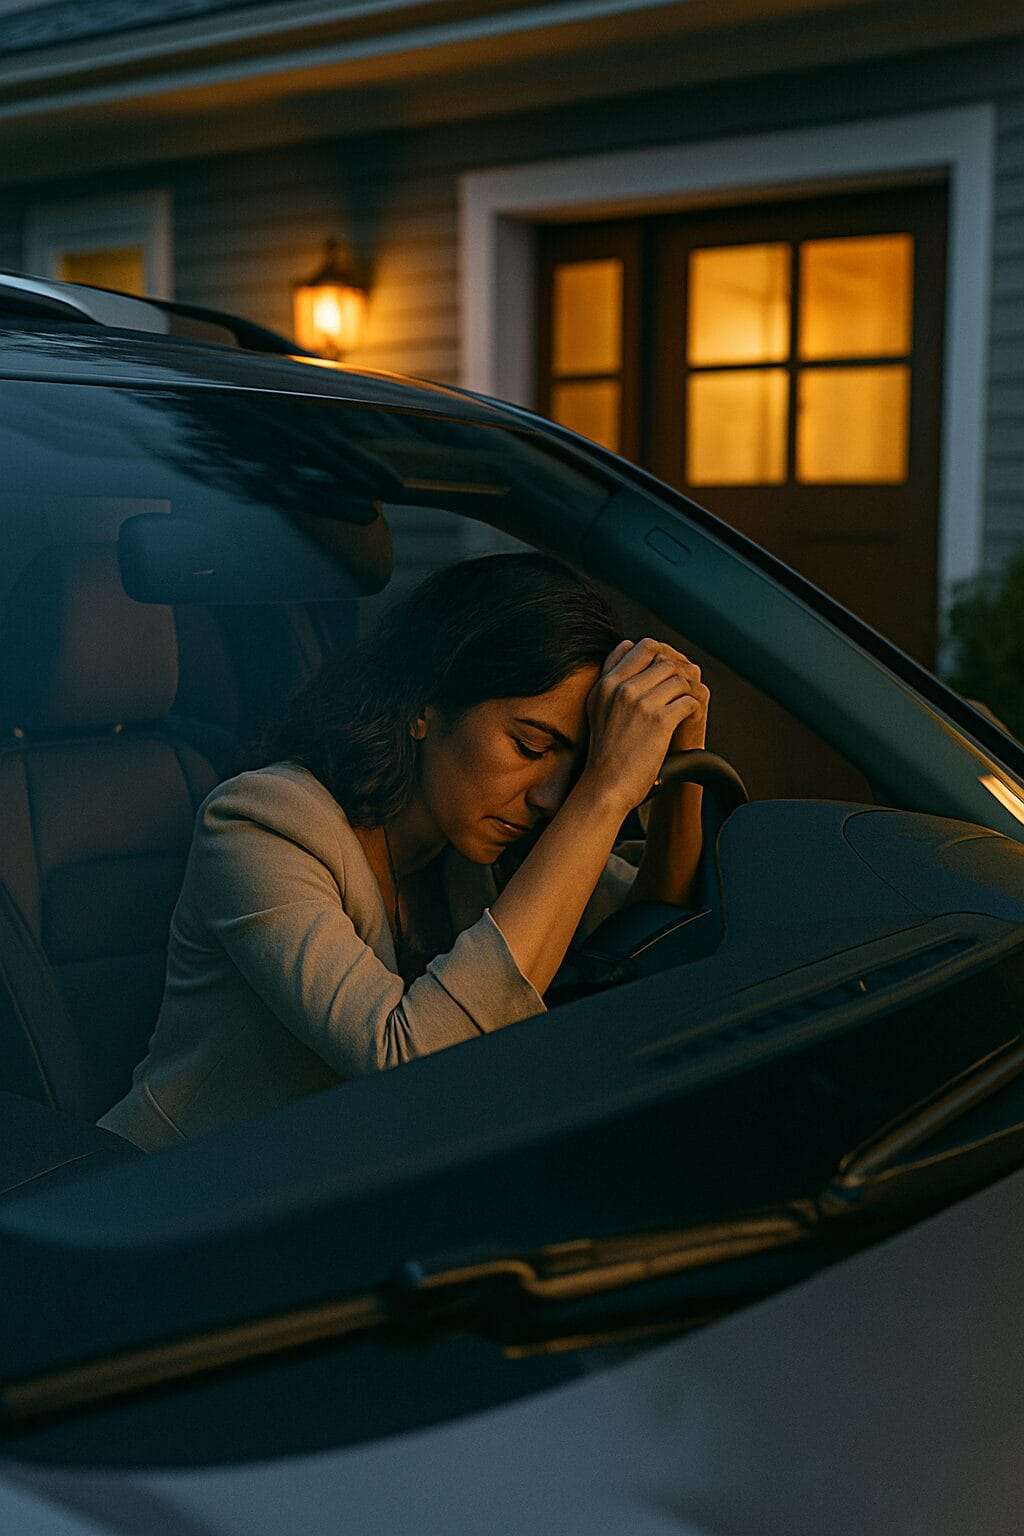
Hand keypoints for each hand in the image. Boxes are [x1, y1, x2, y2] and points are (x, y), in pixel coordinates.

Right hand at [580, 637, 710, 812]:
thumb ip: (611, 674)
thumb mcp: (597, 705)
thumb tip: (627, 644)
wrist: (606, 786)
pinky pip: (688, 700)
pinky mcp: (659, 721)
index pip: (643, 646)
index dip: (663, 655)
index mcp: (608, 683)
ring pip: (679, 678)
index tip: (669, 671)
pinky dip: (692, 707)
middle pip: (665, 660)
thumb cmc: (604, 751)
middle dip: (679, 672)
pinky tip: (687, 717)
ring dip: (687, 690)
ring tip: (686, 703)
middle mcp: (622, 688)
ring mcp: (641, 703)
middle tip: (684, 687)